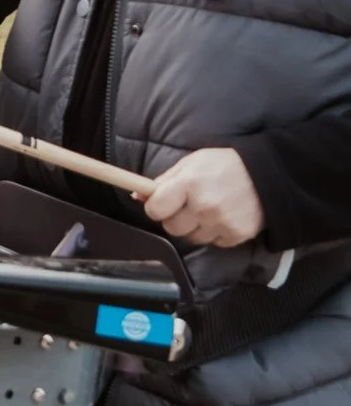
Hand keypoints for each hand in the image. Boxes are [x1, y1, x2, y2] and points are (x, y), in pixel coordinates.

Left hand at [144, 147, 263, 249]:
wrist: (268, 175)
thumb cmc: (225, 165)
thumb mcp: (192, 163)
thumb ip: (164, 180)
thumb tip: (137, 195)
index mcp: (189, 184)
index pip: (155, 209)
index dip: (156, 207)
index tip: (162, 203)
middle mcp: (203, 206)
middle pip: (172, 228)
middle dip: (175, 218)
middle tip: (187, 206)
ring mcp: (220, 223)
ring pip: (192, 238)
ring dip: (196, 227)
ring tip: (209, 209)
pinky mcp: (235, 236)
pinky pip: (213, 242)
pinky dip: (215, 232)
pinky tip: (224, 216)